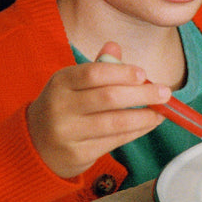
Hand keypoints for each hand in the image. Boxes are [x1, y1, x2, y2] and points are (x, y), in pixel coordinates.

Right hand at [26, 42, 171, 178]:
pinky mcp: (77, 154)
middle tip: (165, 93)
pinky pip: (115, 141)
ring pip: (115, 122)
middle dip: (142, 94)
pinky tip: (148, 125)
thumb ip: (97, 66)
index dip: (122, 73)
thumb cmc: (64, 107)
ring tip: (162, 112)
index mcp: (61, 82)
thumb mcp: (73, 83)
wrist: (37, 146)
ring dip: (144, 117)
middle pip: (108, 97)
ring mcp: (67, 132)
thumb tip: (115, 47)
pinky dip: (137, 132)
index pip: (94, 73)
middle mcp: (60, 106)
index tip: (144, 74)